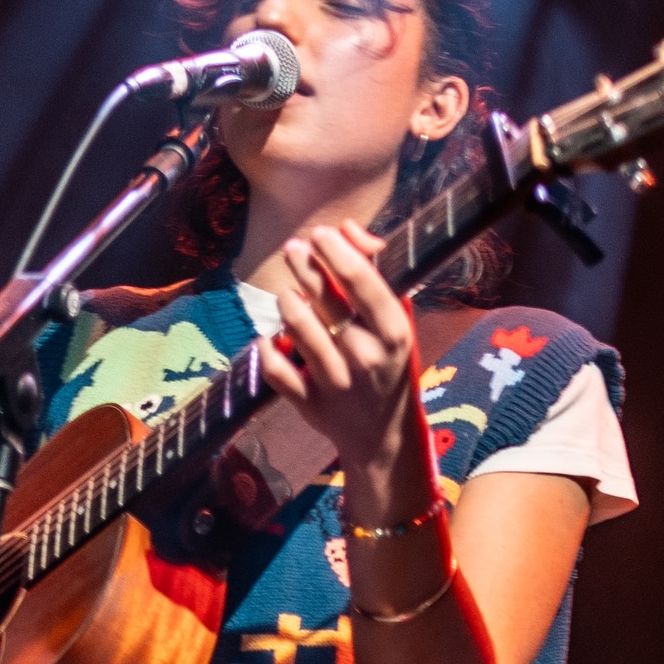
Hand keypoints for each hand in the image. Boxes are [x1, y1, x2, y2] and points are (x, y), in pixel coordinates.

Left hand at [257, 221, 434, 520]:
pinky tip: (270, 336)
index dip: (336, 251)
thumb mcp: (396, 321)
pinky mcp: (309, 404)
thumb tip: (349, 229)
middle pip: (324, 299)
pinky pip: (275, 366)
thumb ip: (376, 270)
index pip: (362, 281)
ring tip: (290, 295)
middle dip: (304, 265)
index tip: (321, 233)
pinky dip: (266, 346)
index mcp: (394, 333)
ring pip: (297, 327)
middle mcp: (366, 356)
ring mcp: (336, 382)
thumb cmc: (388, 364)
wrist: (383, 435)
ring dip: (287, 303)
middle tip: (293, 248)